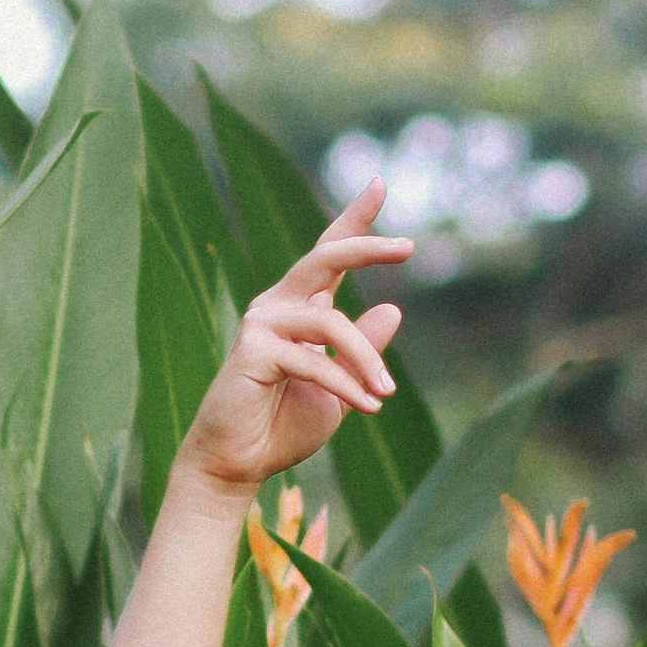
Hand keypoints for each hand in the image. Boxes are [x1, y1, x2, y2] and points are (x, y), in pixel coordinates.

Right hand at [174, 185, 411, 505]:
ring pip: (330, 322)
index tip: (380, 183)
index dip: (354, 219)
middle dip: (365, 246)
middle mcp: (279, 306)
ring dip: (366, 360)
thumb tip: (392, 308)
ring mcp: (262, 323)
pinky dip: (346, 384)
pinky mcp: (252, 349)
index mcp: (300, 308)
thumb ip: (361, 349)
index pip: (329, 254)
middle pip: (324, 257)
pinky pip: (314, 360)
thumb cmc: (282, 426)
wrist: (239, 463)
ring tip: (385, 393)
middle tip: (407, 246)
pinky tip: (369, 407)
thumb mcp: (341, 387)